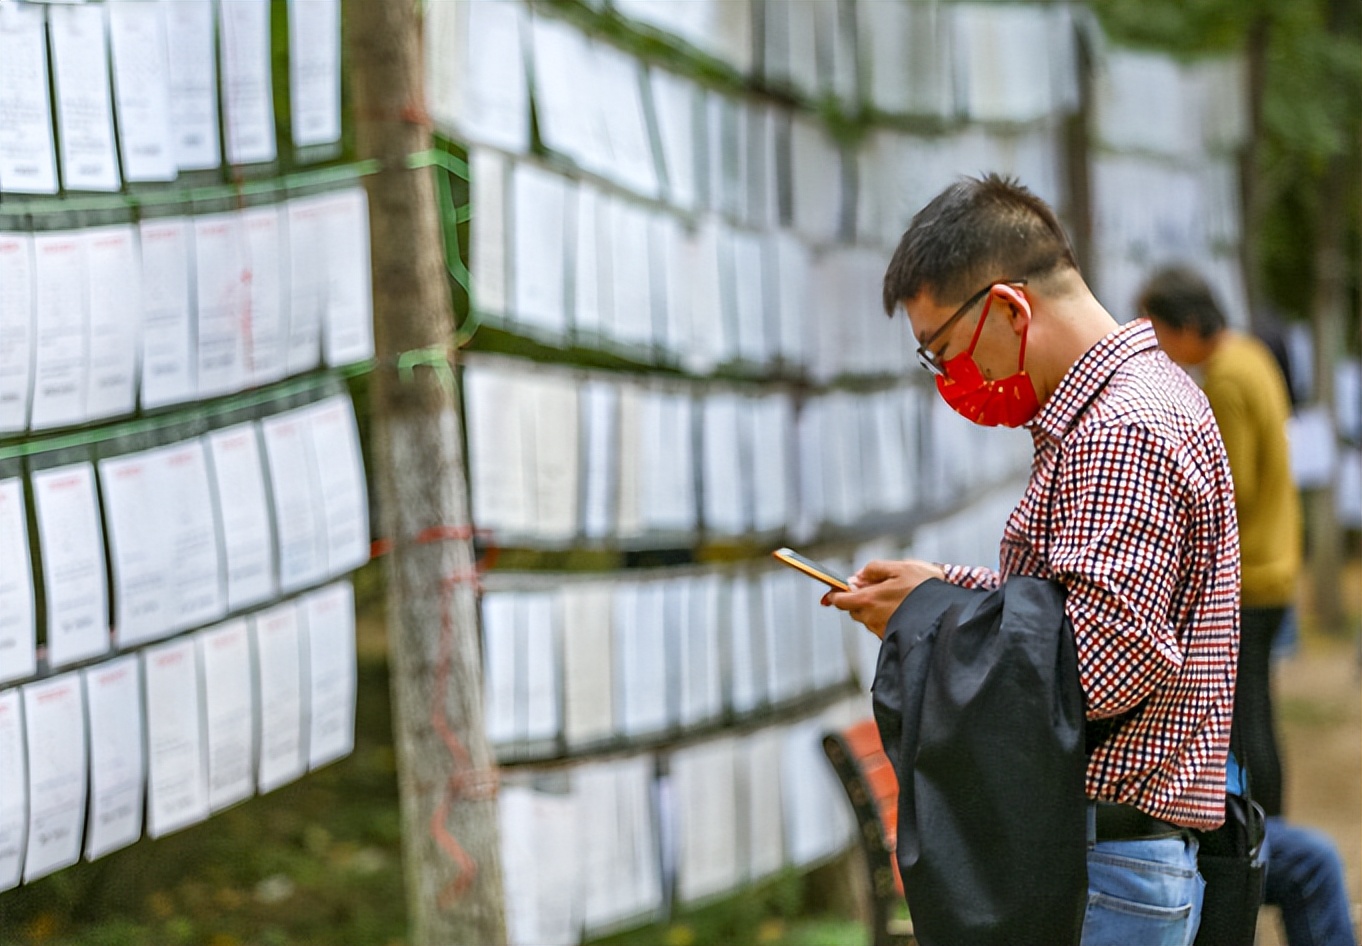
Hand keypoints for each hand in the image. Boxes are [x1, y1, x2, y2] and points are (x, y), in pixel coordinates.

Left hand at [821, 559, 945, 638]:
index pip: (840, 601)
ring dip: (875, 609)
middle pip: (854, 609)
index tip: (837, 590)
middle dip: (861, 599)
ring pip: (868, 619)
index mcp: (868, 600)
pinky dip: (887, 618)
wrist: (949, 614)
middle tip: (879, 588)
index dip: (836, 594)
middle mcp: (871, 619)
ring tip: (897, 598)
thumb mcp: (900, 567)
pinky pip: (882, 627)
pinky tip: (904, 610)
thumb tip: (856, 576)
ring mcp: (882, 631)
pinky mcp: (893, 639)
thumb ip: (874, 570)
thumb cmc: (925, 587)